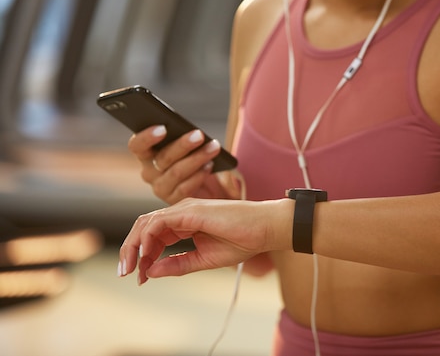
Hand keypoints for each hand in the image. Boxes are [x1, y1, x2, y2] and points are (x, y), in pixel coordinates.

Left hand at [117, 198, 288, 283]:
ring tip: (132, 268)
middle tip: (127, 273)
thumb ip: (178, 264)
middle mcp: (181, 212)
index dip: (143, 256)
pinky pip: (159, 222)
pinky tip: (147, 256)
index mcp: (185, 222)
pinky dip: (147, 239)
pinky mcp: (190, 211)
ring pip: (146, 222)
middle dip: (131, 250)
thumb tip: (151, 271)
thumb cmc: (242, 240)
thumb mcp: (204, 259)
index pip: (153, 235)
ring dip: (134, 246)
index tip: (141, 277)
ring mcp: (185, 209)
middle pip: (144, 226)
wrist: (265, 229)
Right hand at [128, 125, 238, 203]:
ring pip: (176, 172)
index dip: (146, 137)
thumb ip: (182, 133)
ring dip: (197, 158)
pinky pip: (184, 188)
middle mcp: (149, 171)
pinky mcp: (173, 200)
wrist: (212, 184)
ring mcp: (160, 187)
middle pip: (162, 158)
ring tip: (213, 148)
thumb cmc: (194, 154)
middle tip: (199, 135)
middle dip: (183, 145)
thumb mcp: (188, 142)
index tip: (163, 128)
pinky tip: (209, 166)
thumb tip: (190, 130)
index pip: (137, 145)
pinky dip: (199, 175)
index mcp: (145, 153)